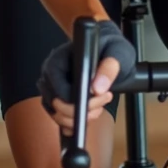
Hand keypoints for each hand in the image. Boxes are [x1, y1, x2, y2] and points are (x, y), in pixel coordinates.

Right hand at [38, 20, 136, 134]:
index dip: (79, 99)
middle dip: (82, 111)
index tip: (100, 96)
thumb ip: (109, 67)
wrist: (107, 49)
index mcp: (57, 60)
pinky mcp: (58, 99)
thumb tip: (97, 88)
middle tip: (104, 100)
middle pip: (56, 105)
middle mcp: (50, 75)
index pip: (59, 89)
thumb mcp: (116, 51)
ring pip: (58, 115)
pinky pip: (61, 119)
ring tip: (100, 106)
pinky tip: (91, 113)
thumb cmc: (108, 45)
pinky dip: (76, 122)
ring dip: (80, 118)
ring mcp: (52, 89)